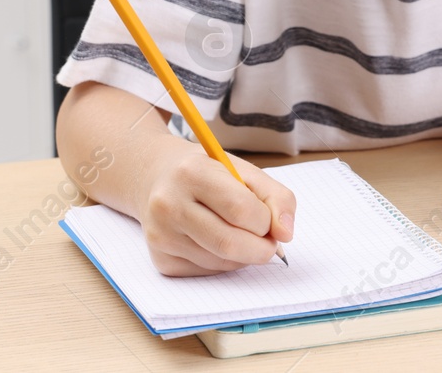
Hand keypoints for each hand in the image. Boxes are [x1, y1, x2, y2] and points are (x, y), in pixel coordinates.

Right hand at [139, 139, 294, 276]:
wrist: (156, 178)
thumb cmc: (207, 172)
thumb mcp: (243, 170)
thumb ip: (275, 197)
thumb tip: (285, 234)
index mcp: (192, 173)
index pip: (241, 210)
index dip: (267, 221)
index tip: (272, 220)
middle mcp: (169, 205)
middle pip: (229, 243)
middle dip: (261, 248)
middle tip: (270, 242)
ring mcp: (161, 235)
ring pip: (221, 263)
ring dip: (243, 255)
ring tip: (239, 233)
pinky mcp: (160, 259)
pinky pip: (208, 272)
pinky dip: (224, 262)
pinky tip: (217, 241)